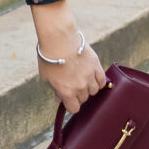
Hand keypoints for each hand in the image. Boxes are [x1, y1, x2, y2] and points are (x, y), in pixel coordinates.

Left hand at [34, 0, 106, 116]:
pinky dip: (98, 80)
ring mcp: (89, 76)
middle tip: (72, 84)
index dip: (70, 105)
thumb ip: (55, 90)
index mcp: (67, 92)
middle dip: (78, 94)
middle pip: (84, 98)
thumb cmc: (49, 58)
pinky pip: (102, 80)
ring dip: (89, 87)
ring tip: (82, 78)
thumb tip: (59, 99)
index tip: (68, 99)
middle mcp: (80, 87)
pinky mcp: (96, 66)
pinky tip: (92, 77)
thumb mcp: (46, 77)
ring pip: (94, 90)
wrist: (59, 39)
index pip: (74, 109)